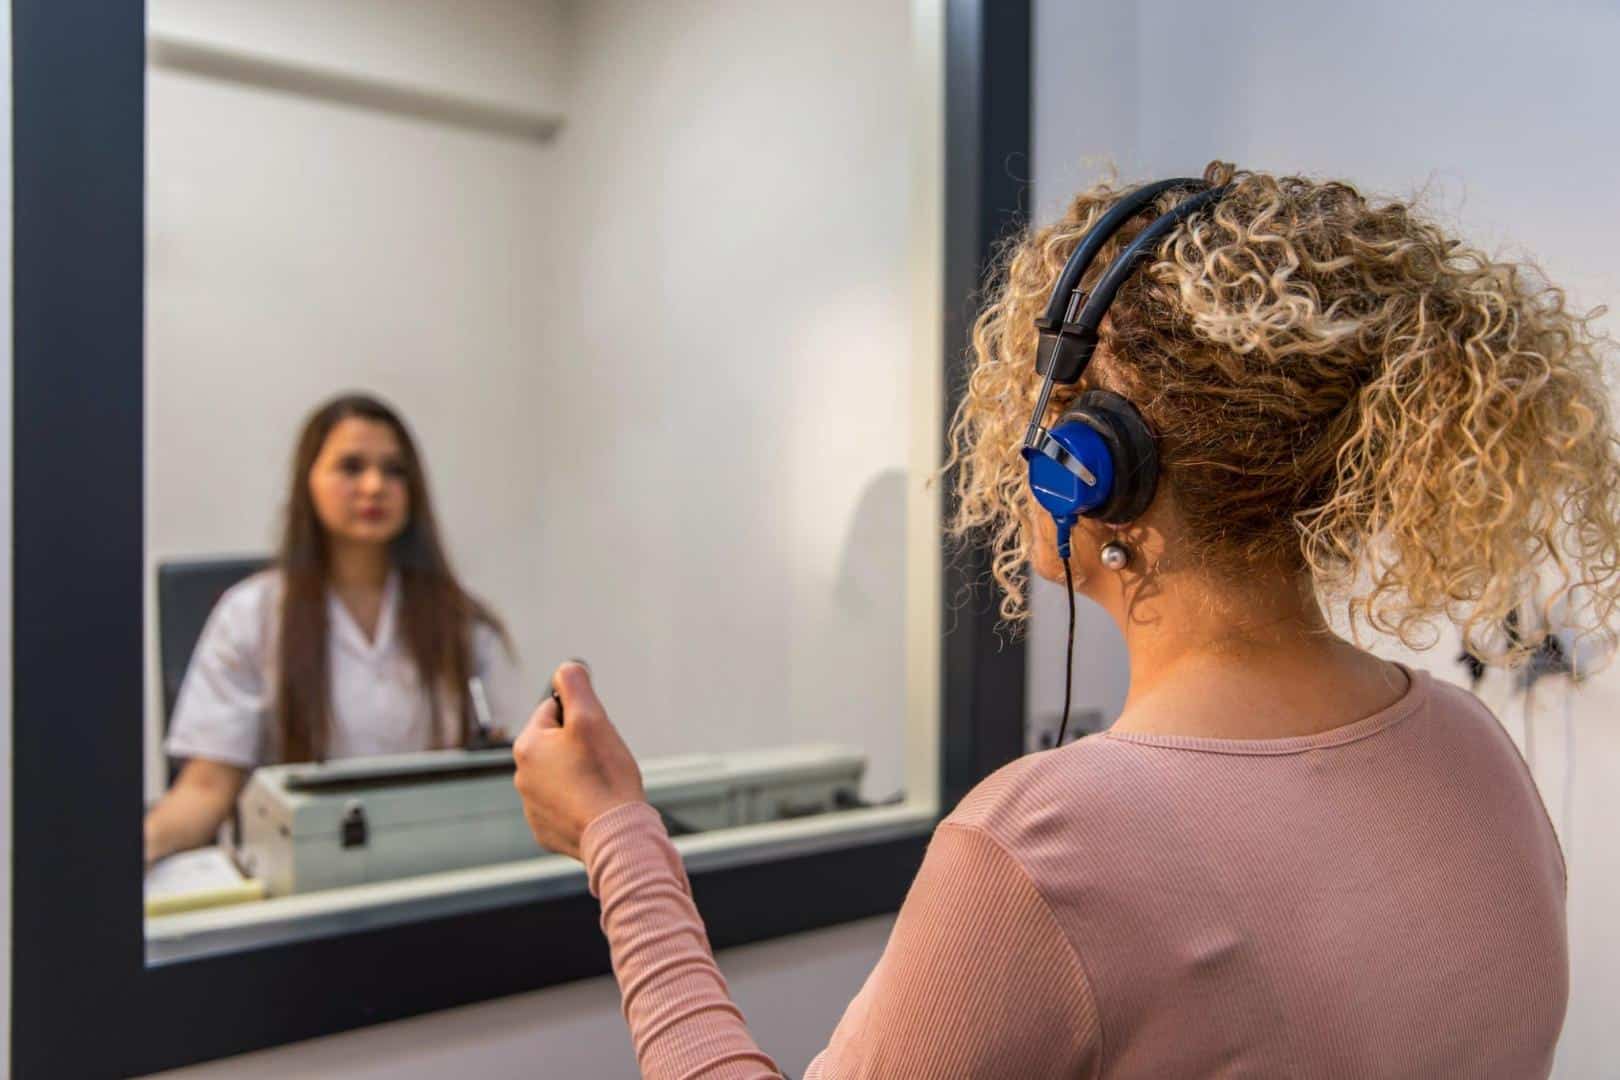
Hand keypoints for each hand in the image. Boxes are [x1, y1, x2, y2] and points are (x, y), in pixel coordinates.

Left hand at [512, 661, 646, 860]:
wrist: (615, 835)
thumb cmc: (605, 777)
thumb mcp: (591, 718)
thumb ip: (575, 684)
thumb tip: (566, 668)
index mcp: (528, 746)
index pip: (553, 710)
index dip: (581, 716)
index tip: (597, 733)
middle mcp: (521, 776)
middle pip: (555, 744)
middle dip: (579, 746)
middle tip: (602, 758)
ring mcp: (532, 806)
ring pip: (559, 775)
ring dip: (578, 774)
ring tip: (601, 784)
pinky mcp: (545, 830)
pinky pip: (562, 805)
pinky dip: (578, 803)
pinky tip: (595, 805)